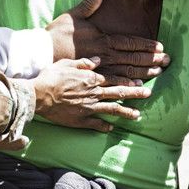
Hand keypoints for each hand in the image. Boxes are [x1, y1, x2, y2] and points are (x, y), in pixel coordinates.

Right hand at [31, 57, 150, 131]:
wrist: (39, 95)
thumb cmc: (51, 77)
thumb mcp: (67, 64)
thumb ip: (84, 63)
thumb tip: (98, 61)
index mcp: (91, 78)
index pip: (114, 78)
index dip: (127, 80)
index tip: (139, 81)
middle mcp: (94, 93)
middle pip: (118, 93)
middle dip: (135, 93)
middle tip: (148, 94)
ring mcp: (89, 108)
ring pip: (112, 109)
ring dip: (126, 112)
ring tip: (138, 115)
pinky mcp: (81, 120)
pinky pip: (97, 124)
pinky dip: (105, 126)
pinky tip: (111, 128)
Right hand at [45, 0, 169, 83]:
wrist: (42, 54)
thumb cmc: (57, 34)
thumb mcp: (73, 15)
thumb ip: (89, 5)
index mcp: (103, 39)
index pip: (130, 42)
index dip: (146, 45)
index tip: (160, 47)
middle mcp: (105, 55)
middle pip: (132, 58)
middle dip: (151, 60)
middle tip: (167, 62)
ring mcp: (99, 69)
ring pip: (126, 73)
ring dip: (142, 75)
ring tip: (157, 76)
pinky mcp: (91, 79)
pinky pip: (111, 86)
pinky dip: (124, 88)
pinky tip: (134, 90)